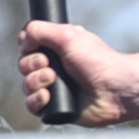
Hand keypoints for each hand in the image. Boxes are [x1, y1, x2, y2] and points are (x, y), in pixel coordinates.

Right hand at [19, 19, 134, 125]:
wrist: (115, 90)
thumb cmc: (98, 62)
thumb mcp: (68, 34)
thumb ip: (40, 30)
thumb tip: (23, 39)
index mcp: (57, 49)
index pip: (27, 47)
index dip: (27, 48)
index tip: (38, 48)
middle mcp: (54, 67)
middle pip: (23, 66)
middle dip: (32, 66)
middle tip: (51, 67)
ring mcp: (54, 88)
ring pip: (26, 86)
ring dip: (34, 83)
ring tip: (52, 81)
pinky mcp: (55, 108)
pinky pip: (31, 106)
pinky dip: (36, 101)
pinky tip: (48, 97)